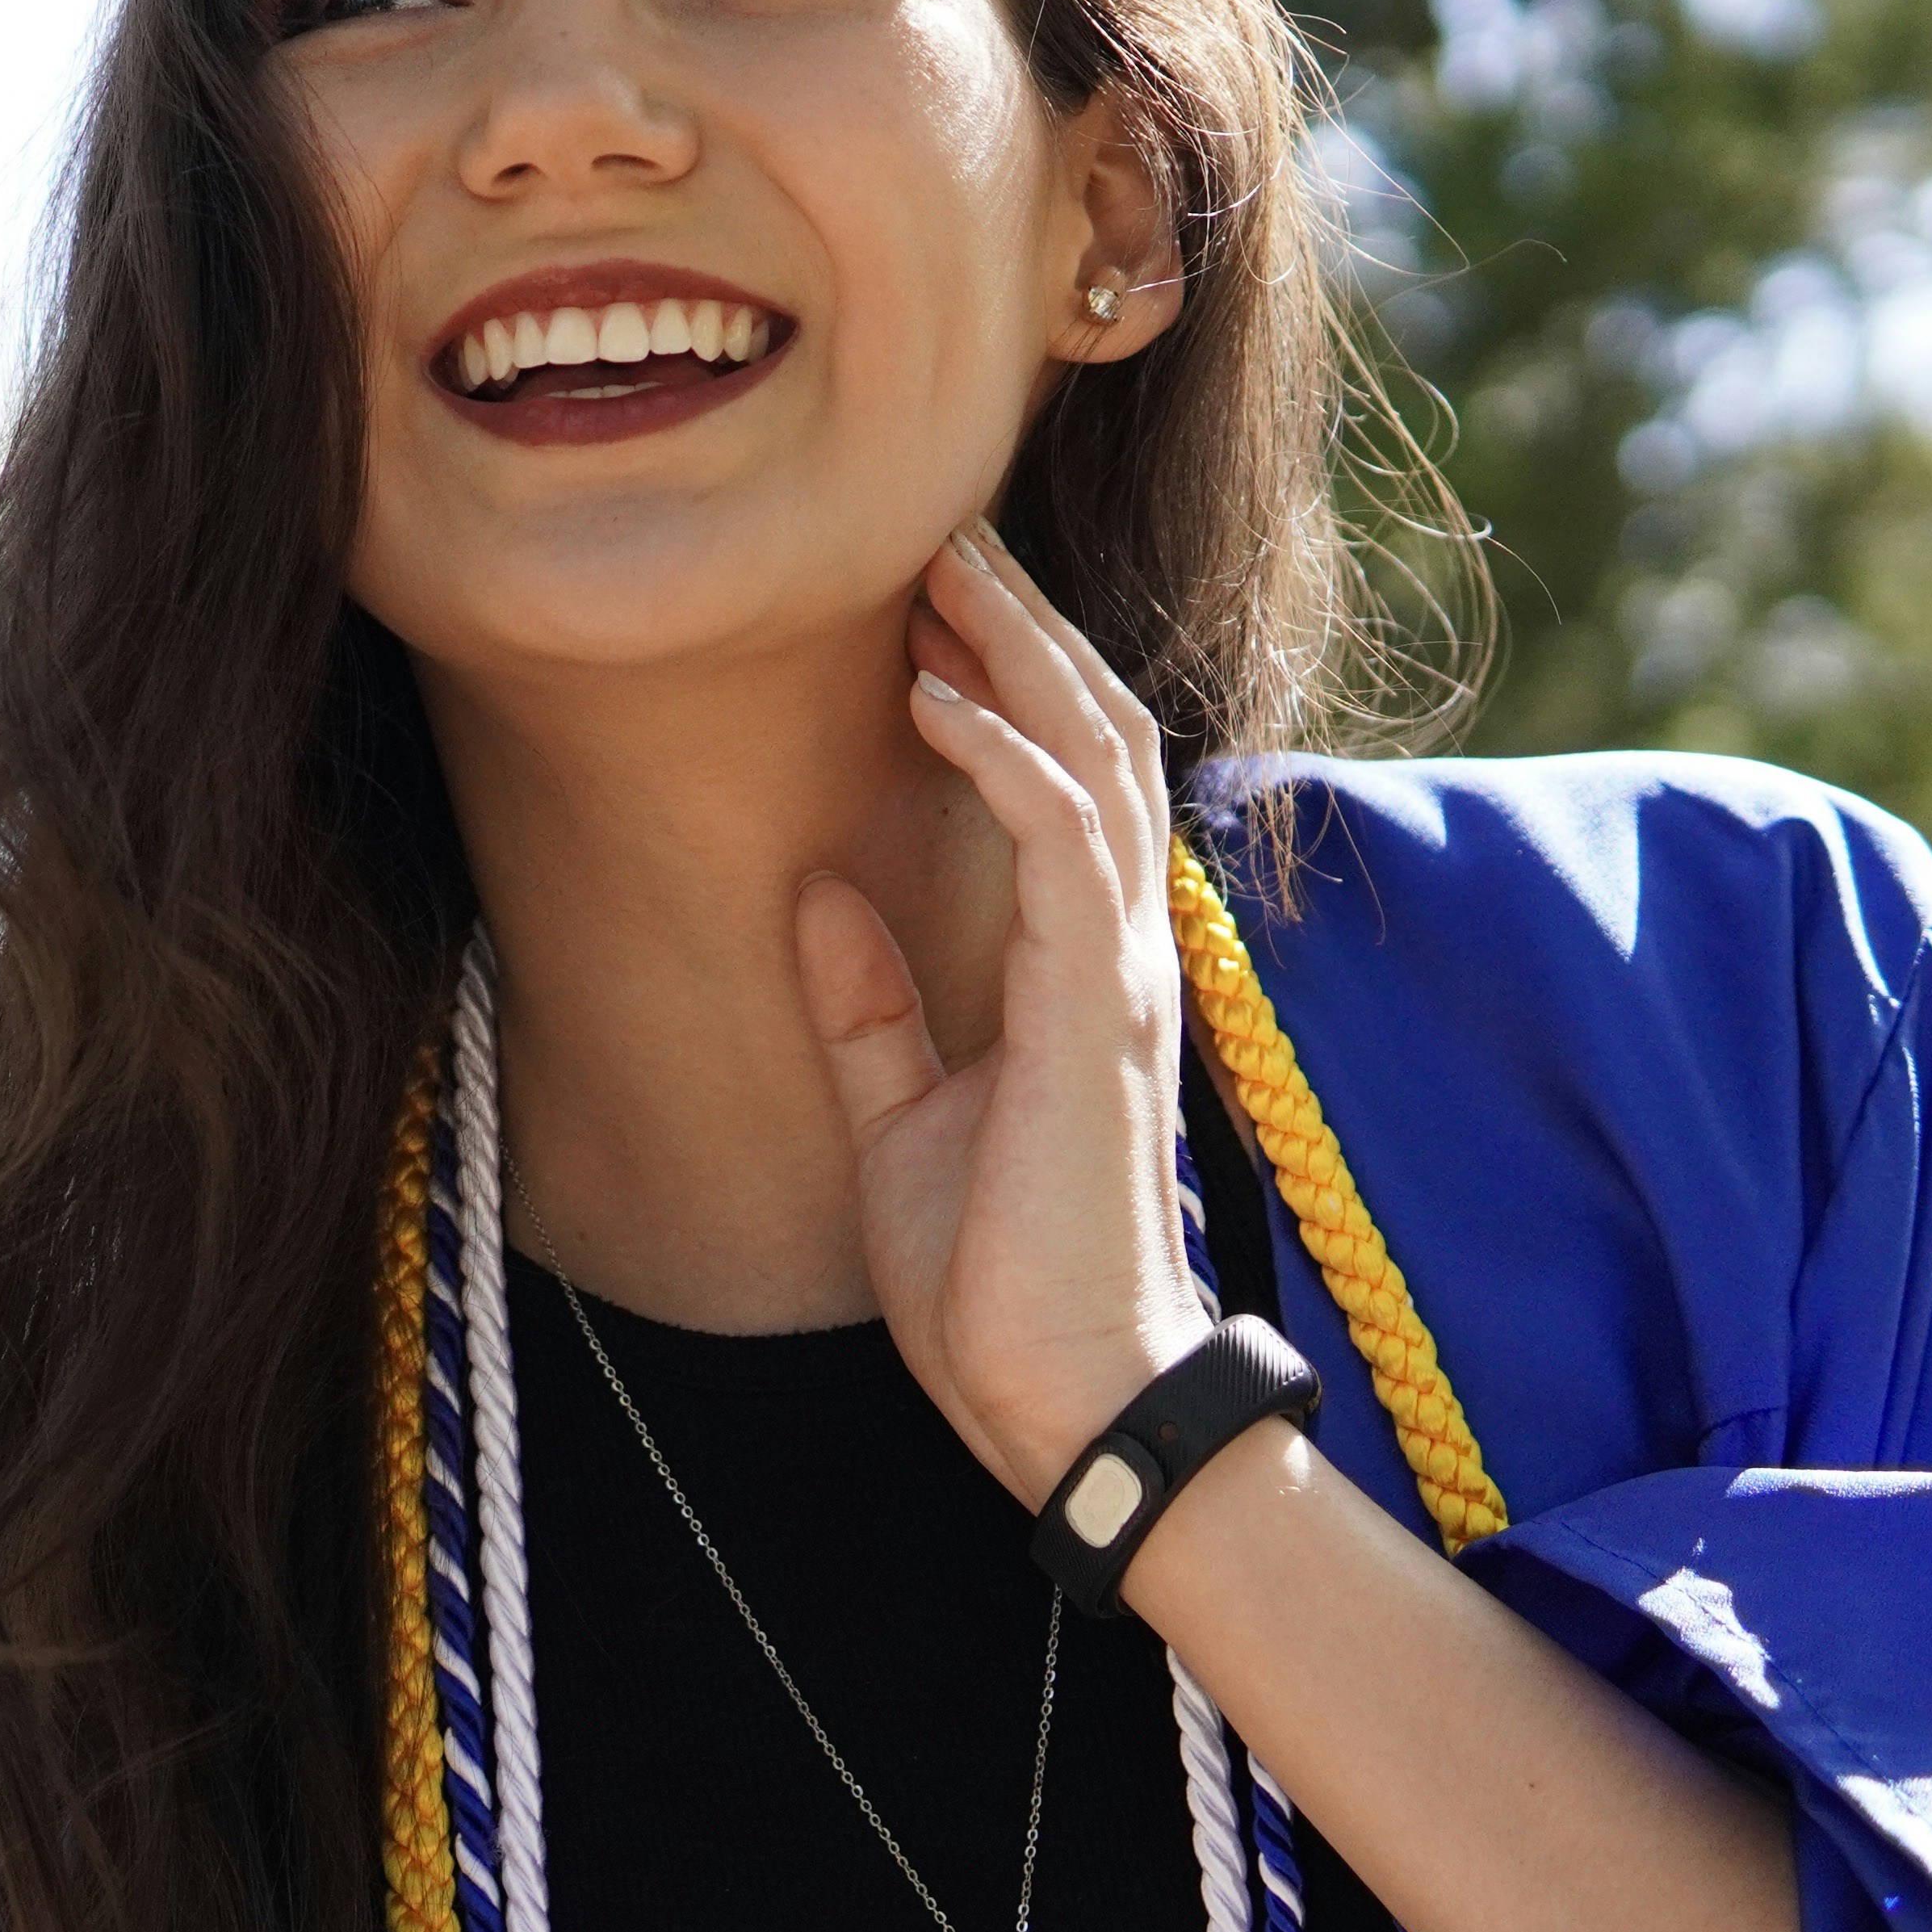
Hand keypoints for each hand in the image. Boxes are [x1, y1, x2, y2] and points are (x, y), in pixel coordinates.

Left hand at [798, 523, 1216, 1506]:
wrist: (1054, 1395)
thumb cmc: (993, 1280)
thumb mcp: (898, 1120)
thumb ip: (868, 1006)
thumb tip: (813, 891)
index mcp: (1078, 972)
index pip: (1068, 783)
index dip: (1013, 681)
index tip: (930, 604)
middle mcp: (1116, 953)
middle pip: (1096, 737)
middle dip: (1023, 628)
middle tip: (943, 536)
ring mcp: (1118, 977)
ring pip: (1095, 762)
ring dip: (1019, 657)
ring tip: (941, 573)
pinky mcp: (1095, 1015)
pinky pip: (1065, 848)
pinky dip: (1006, 760)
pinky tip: (939, 701)